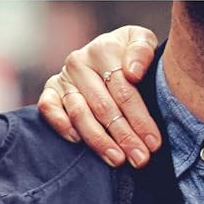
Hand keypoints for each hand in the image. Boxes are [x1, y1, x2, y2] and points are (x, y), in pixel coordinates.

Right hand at [38, 26, 161, 167]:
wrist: (108, 55)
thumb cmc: (130, 56)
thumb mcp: (142, 43)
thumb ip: (143, 51)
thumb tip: (133, 73)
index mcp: (104, 49)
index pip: (123, 90)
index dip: (140, 119)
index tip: (154, 144)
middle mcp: (80, 62)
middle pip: (103, 106)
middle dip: (124, 137)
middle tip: (140, 160)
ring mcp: (64, 78)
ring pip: (80, 113)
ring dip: (99, 140)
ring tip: (117, 160)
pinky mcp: (50, 91)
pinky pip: (48, 108)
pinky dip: (61, 124)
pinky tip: (77, 141)